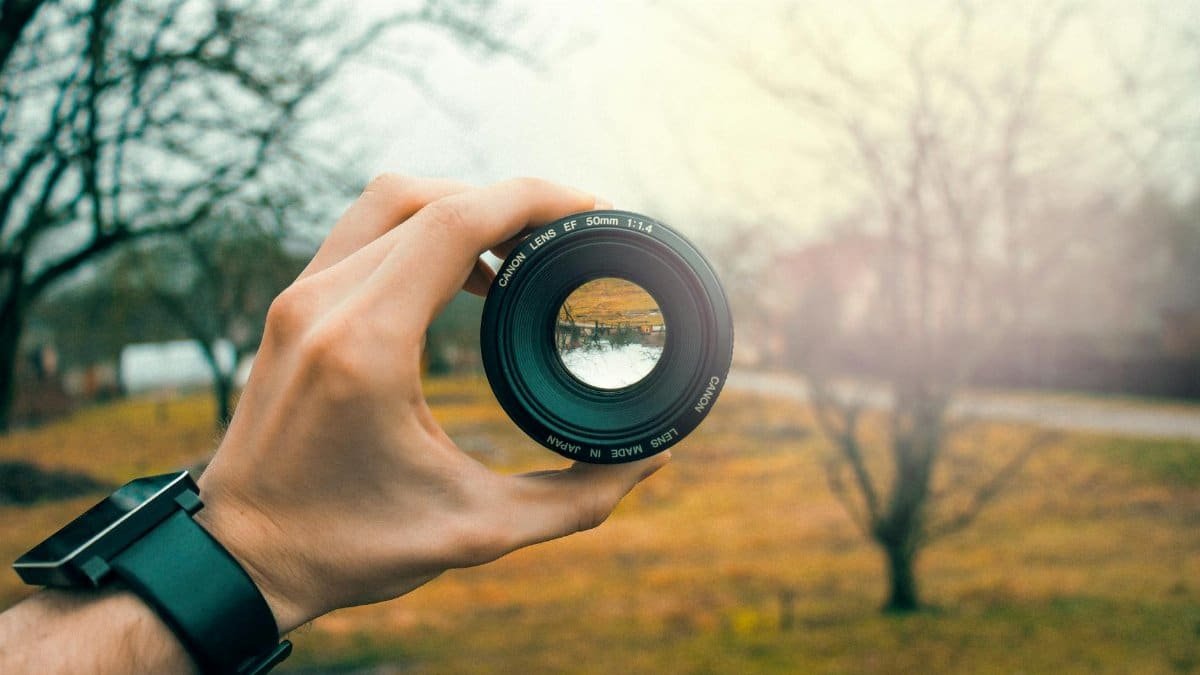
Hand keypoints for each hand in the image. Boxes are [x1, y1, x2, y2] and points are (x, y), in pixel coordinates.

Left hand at [195, 175, 669, 632]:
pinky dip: (420, 229)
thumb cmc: (347, 548)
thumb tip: (650, 463)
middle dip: (509, 200)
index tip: (591, 209)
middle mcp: (323, 304)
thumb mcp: (475, 532)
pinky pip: (363, 232)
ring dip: (461, 206)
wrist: (238, 558)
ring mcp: (299, 299)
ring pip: (390, 202)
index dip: (534, 199)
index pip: (455, 222)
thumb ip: (575, 500)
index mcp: (366, 347)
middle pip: (427, 196)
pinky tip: (463, 273)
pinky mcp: (291, 307)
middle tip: (567, 232)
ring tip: (519, 251)